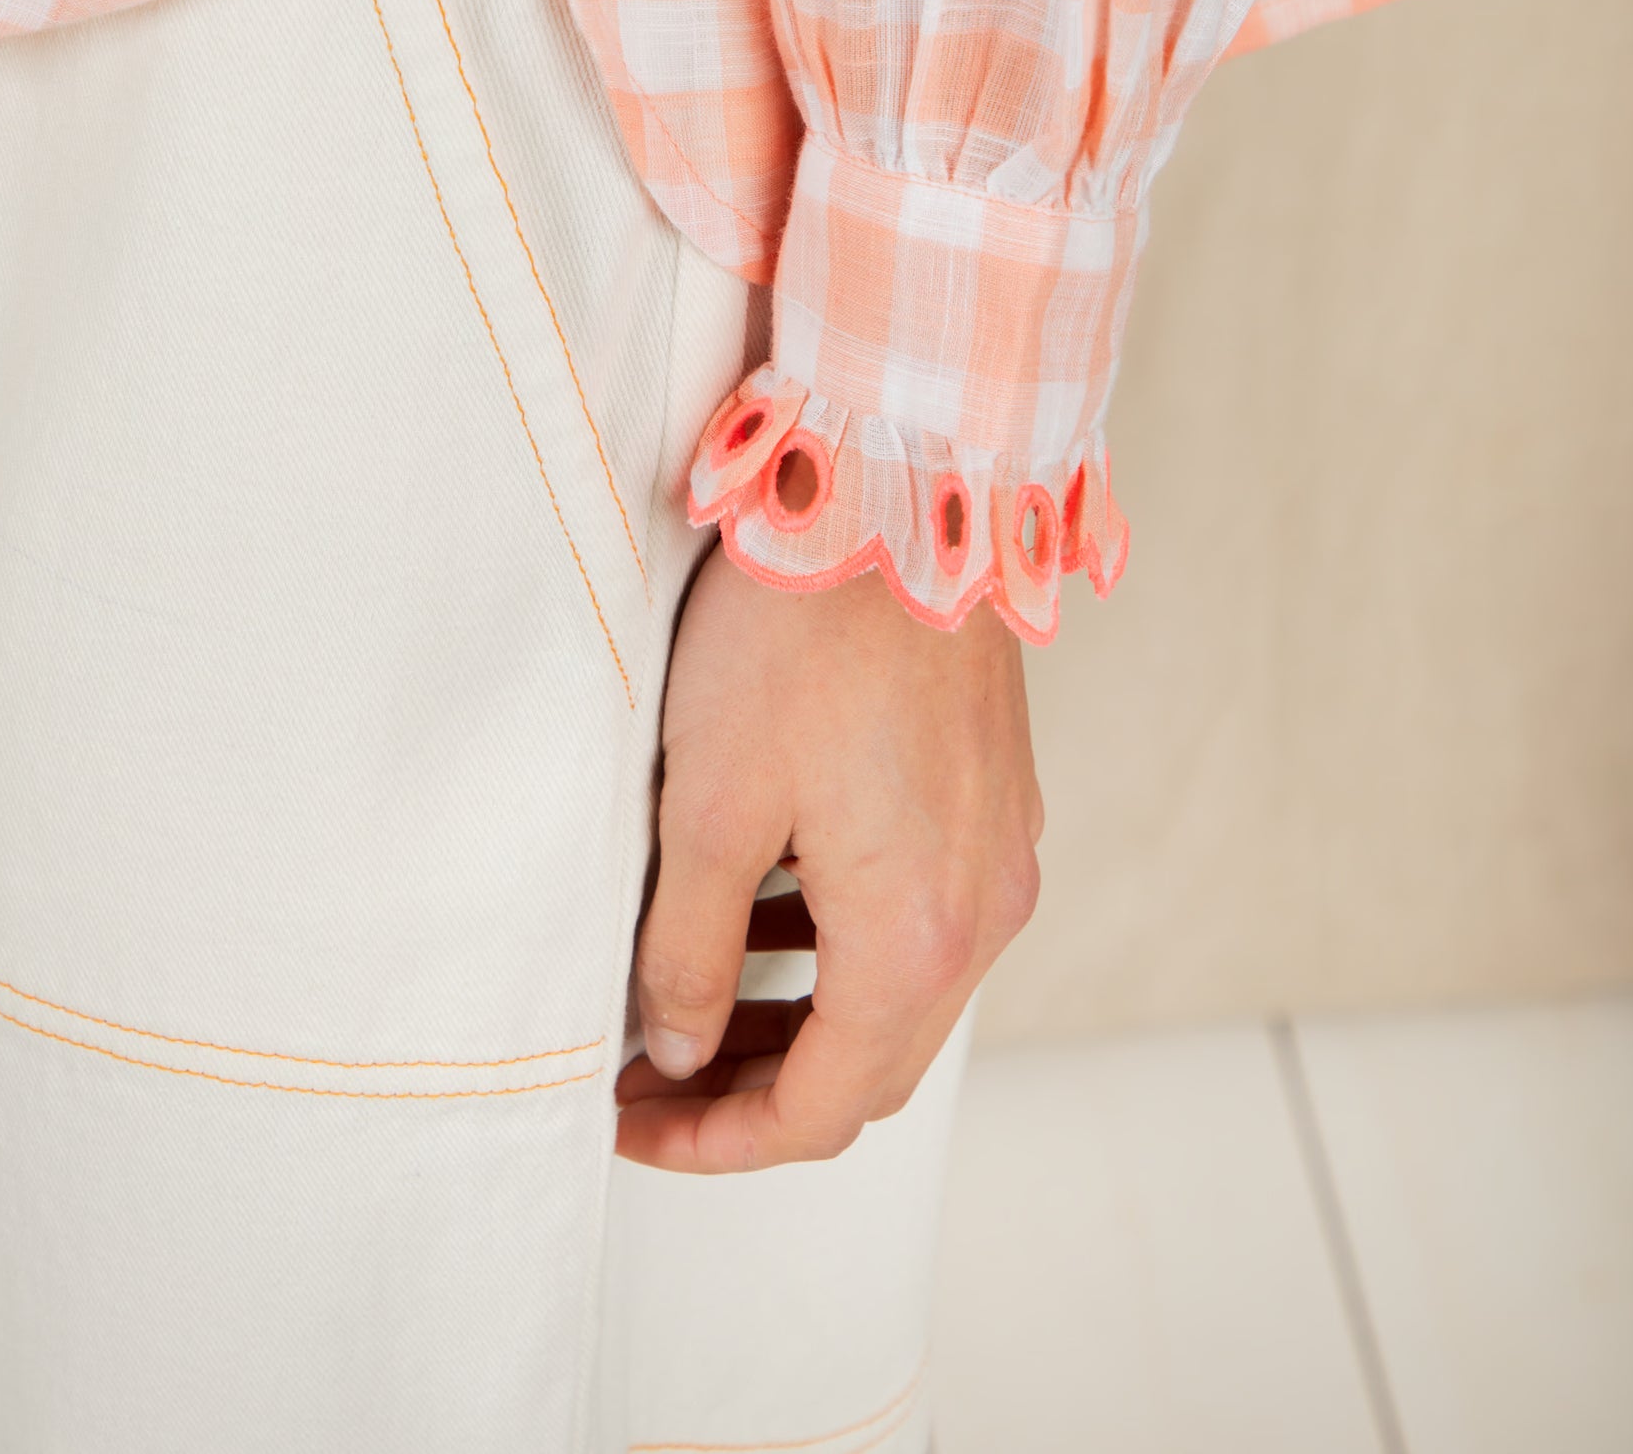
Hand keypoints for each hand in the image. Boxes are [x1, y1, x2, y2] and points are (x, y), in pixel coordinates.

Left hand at [614, 535, 1042, 1172]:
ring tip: (699, 1000)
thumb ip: (690, 952)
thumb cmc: (799, 638)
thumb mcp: (709, 808)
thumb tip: (684, 1047)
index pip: (820, 1109)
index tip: (631, 1119)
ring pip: (905, 994)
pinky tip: (775, 907)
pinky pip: (929, 916)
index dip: (717, 1138)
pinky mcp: (996, 796)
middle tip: (654, 1075)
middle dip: (759, 1090)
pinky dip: (850, 944)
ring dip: (807, 1019)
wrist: (901, 494)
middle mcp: (984, 913)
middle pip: (873, 1067)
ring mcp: (1001, 850)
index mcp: (916, 941)